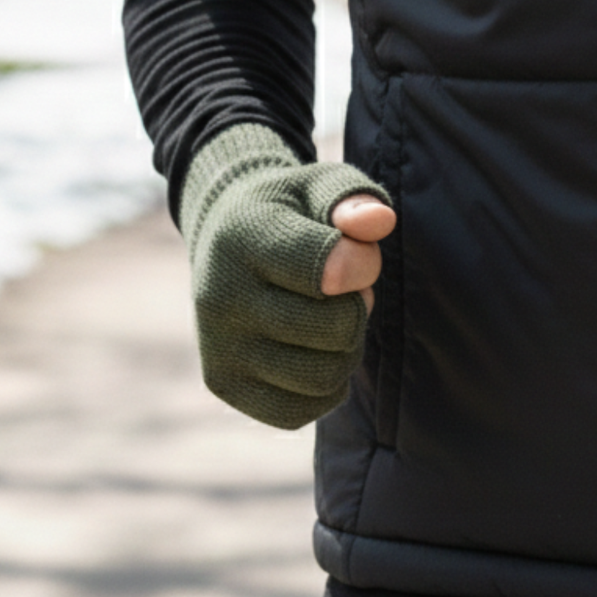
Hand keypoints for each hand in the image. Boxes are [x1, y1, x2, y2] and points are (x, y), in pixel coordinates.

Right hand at [180, 125, 396, 428]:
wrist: (222, 238)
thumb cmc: (289, 211)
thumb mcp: (320, 185)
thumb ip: (354, 197)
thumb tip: (377, 223)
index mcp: (244, 237)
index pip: (332, 271)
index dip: (362, 264)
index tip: (353, 250)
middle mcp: (221, 296)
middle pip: (337, 329)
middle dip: (358, 306)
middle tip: (344, 288)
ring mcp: (218, 346)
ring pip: (324, 375)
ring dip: (346, 348)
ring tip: (329, 316)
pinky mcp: (224, 384)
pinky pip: (301, 411)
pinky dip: (324, 386)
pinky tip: (313, 350)